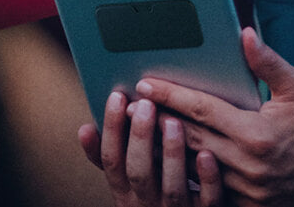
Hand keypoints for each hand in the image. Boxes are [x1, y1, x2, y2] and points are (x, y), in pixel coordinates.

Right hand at [80, 91, 222, 206]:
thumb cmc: (154, 195)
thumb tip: (86, 128)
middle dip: (140, 138)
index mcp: (125, 193)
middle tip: (145, 104)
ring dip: (172, 154)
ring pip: (172, 187)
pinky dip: (206, 179)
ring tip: (174, 122)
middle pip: (139, 172)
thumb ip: (110, 157)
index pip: (112, 160)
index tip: (117, 96)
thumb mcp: (126, 182)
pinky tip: (206, 154)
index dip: (112, 129)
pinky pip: (207, 201)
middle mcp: (146, 204)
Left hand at [137, 28, 293, 205]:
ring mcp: (247, 190)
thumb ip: (267, 61)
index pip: (201, 110)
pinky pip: (210, 191)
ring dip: (166, 149)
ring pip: (194, 167)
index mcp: (257, 134)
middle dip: (157, 120)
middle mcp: (248, 166)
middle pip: (188, 139)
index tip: (144, 83)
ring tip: (140, 129)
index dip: (169, 95)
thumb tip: (243, 34)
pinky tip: (169, 161)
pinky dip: (189, 175)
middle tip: (130, 102)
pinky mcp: (250, 205)